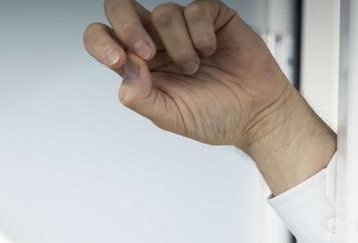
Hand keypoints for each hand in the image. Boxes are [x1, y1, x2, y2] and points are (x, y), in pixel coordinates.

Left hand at [83, 0, 334, 193]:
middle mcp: (155, 42)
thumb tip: (125, 68)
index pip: (102, 38)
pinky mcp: (211, 16)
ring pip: (163, 13)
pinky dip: (202, 35)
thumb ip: (141, 96)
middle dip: (128, 25)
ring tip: (195, 67)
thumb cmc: (214, 117)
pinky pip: (196, 9)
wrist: (256, 114)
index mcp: (137, 66)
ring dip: (180, 46)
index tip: (118, 59)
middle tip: (147, 53)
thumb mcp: (170, 117)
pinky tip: (211, 51)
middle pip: (120, 8)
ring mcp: (182, 27)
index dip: (101, 43)